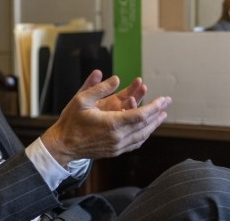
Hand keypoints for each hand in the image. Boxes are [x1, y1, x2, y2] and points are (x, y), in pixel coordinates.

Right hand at [40, 70, 170, 166]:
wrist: (63, 145)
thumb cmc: (71, 122)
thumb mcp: (81, 100)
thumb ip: (99, 88)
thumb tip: (115, 79)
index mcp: (112, 123)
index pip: (140, 115)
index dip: (154, 106)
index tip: (163, 99)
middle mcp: (118, 137)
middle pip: (145, 125)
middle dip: (157, 112)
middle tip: (167, 103)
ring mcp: (117, 146)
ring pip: (142, 136)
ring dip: (153, 125)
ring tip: (162, 115)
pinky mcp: (114, 151)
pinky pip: (135, 143)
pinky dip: (144, 135)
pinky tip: (147, 129)